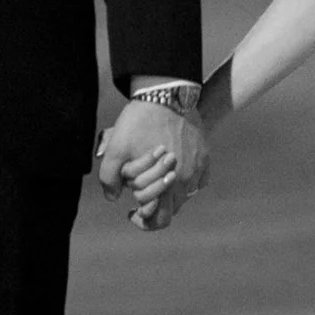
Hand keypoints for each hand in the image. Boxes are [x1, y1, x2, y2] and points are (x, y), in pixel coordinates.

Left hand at [94, 97, 208, 229]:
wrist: (167, 92)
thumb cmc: (140, 121)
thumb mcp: (116, 148)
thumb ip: (109, 178)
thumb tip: (112, 198)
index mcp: (167, 183)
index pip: (159, 219)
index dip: (143, 221)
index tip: (131, 212)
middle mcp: (187, 180)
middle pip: (173, 209)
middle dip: (155, 208)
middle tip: (141, 200)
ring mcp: (199, 167)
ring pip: (185, 193)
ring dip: (169, 193)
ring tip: (154, 181)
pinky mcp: (205, 154)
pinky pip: (198, 178)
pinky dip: (185, 179)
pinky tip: (171, 170)